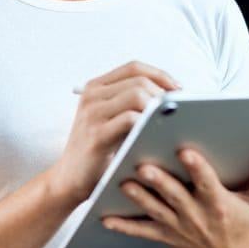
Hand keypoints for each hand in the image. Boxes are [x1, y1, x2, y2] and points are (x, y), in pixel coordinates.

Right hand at [47, 61, 179, 207]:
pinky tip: (158, 135)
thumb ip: (131, 104)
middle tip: (179, 111)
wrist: (69, 179)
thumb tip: (173, 97)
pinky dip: (148, 123)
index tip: (178, 90)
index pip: (134, 67)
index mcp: (95, 87)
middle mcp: (91, 96)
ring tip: (170, 122)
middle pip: (138, 80)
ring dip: (158, 108)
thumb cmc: (98, 151)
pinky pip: (131, 119)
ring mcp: (92, 113)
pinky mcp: (97, 134)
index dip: (160, 75)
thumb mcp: (110, 120)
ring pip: (137, 95)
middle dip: (163, 93)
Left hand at [103, 148, 248, 247]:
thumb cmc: (247, 227)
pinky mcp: (167, 234)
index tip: (185, 151)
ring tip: (121, 183)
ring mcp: (179, 226)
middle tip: (144, 166)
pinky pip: (142, 230)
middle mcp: (196, 215)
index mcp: (218, 204)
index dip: (196, 168)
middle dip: (159, 182)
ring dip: (138, 197)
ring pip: (155, 209)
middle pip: (174, 196)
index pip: (207, 183)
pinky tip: (104, 216)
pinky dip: (124, 225)